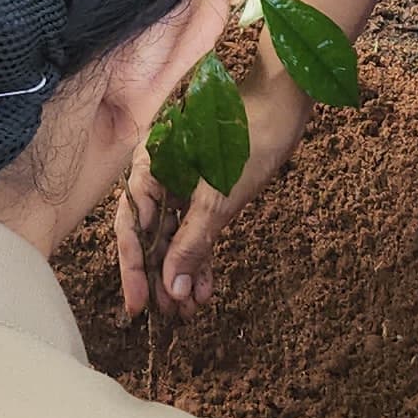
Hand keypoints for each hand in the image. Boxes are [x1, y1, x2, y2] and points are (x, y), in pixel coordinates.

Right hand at [115, 65, 307, 316]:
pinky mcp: (203, 188)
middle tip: (169, 316)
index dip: (133, 269)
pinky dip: (200, 254)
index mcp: (148, 166)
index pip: (131, 226)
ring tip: (190, 310)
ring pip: (173, 235)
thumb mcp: (221, 196)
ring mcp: (180, 181)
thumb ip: (193, 242)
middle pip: (149, 235)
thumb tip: (173, 288)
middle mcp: (158, 174)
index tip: (139, 306)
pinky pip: (194, 227)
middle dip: (159, 277)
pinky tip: (205, 287)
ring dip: (181, 271)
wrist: (286, 100)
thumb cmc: (250, 136)